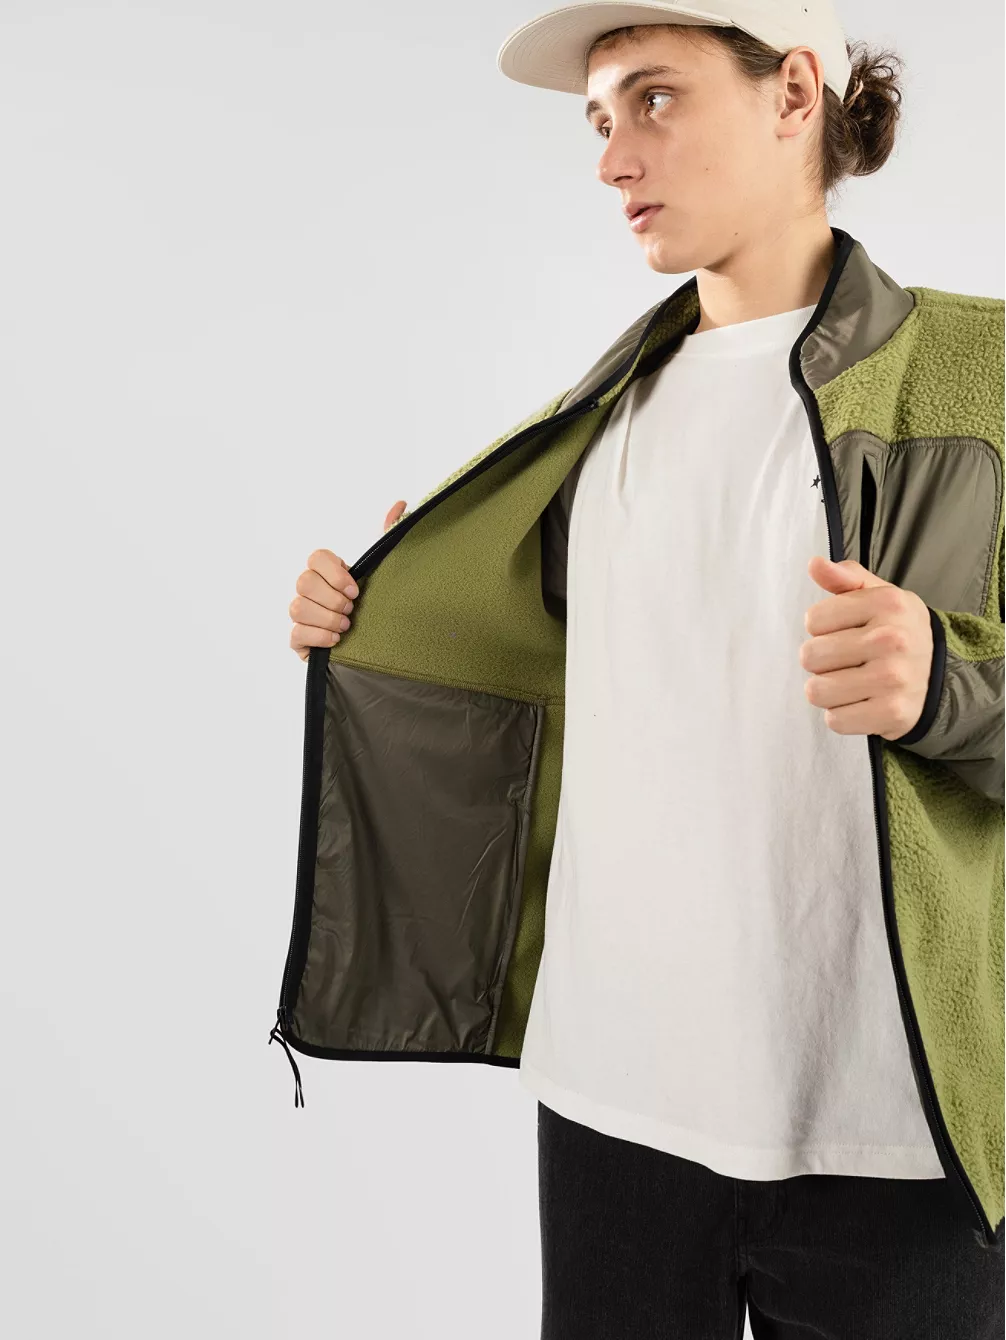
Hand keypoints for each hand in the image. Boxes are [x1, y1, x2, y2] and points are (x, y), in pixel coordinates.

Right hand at [288, 500, 406, 660]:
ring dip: (326, 617)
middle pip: (304, 582)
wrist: (378, 648)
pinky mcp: (299, 640)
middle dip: (331, 597)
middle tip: (351, 608)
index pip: (316, 558)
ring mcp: (302, 615)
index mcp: (328, 573)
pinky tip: (337, 640)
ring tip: (346, 625)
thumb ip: (389, 538)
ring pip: (298, 608)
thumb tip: (400, 505)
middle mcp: (311, 591)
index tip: (355, 589)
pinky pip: (296, 633)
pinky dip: (319, 636)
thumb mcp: (385, 573)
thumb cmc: (375, 609)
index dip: (334, 572)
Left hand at [799, 556, 932, 739]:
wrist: (941, 676)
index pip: (813, 620)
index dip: (823, 629)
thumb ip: (844, 578)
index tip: (846, 632)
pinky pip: (835, 720)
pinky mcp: (892, 713)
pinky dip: (843, 715)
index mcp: (887, 603)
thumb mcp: (879, 596)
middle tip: (848, 661)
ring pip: (817, 691)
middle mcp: (892, 639)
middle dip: (822, 662)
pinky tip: (862, 703)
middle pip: (810, 656)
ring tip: (852, 683)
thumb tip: (815, 564)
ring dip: (828, 691)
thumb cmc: (897, 631)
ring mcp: (893, 678)